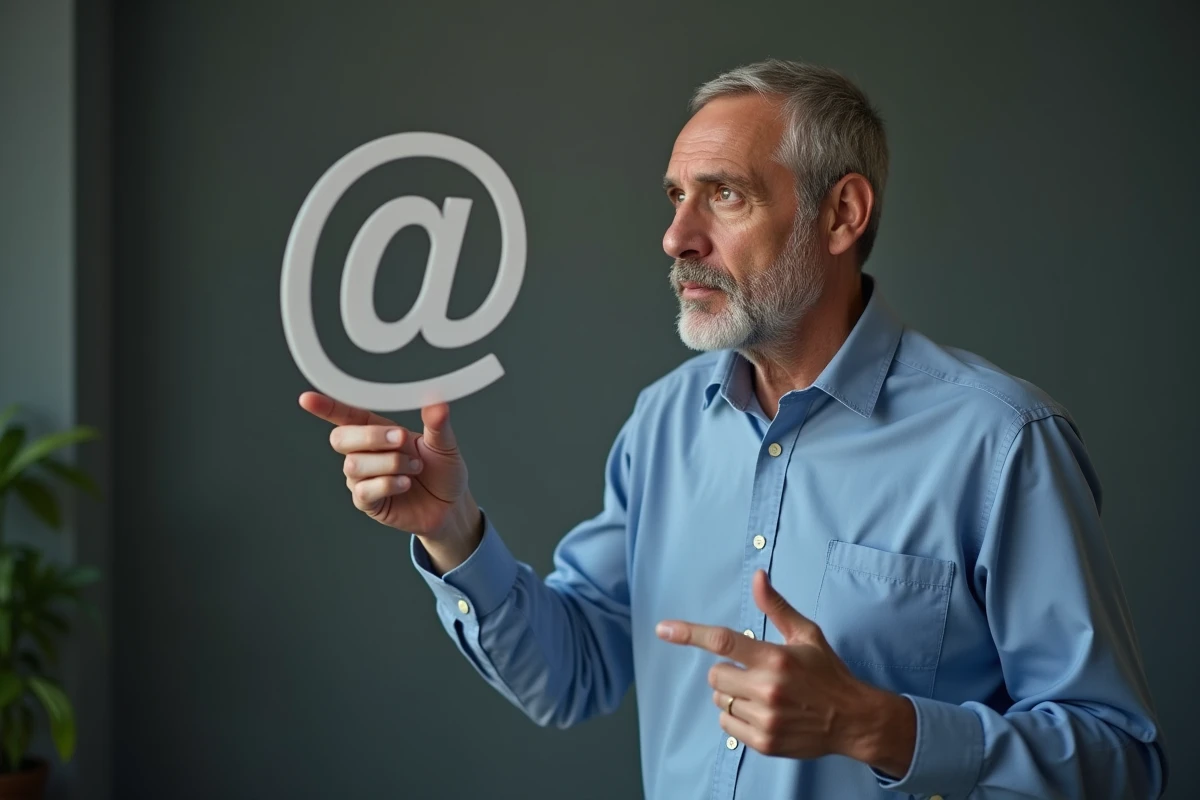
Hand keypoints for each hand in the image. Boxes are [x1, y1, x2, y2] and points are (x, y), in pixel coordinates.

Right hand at [298, 392, 477, 545]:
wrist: (451, 507)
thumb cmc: (442, 472)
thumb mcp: (444, 444)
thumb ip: (437, 425)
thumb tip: (437, 404)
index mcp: (378, 431)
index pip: (346, 416)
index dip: (326, 407)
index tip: (307, 399)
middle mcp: (365, 453)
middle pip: (341, 438)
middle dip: (371, 437)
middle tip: (402, 439)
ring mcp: (363, 479)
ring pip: (354, 465)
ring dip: (389, 463)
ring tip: (414, 468)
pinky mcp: (368, 502)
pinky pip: (363, 491)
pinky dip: (387, 484)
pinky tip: (405, 484)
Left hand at [655, 569, 914, 775]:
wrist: (853, 720)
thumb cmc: (827, 673)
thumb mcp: (806, 634)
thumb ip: (776, 607)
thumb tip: (757, 576)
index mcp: (776, 658)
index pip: (722, 642)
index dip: (689, 634)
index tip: (663, 629)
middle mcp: (768, 689)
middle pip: (715, 675)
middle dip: (728, 671)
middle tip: (753, 673)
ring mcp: (765, 719)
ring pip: (720, 700)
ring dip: (733, 695)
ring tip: (762, 695)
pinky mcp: (764, 742)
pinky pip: (726, 724)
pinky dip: (736, 717)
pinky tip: (761, 713)